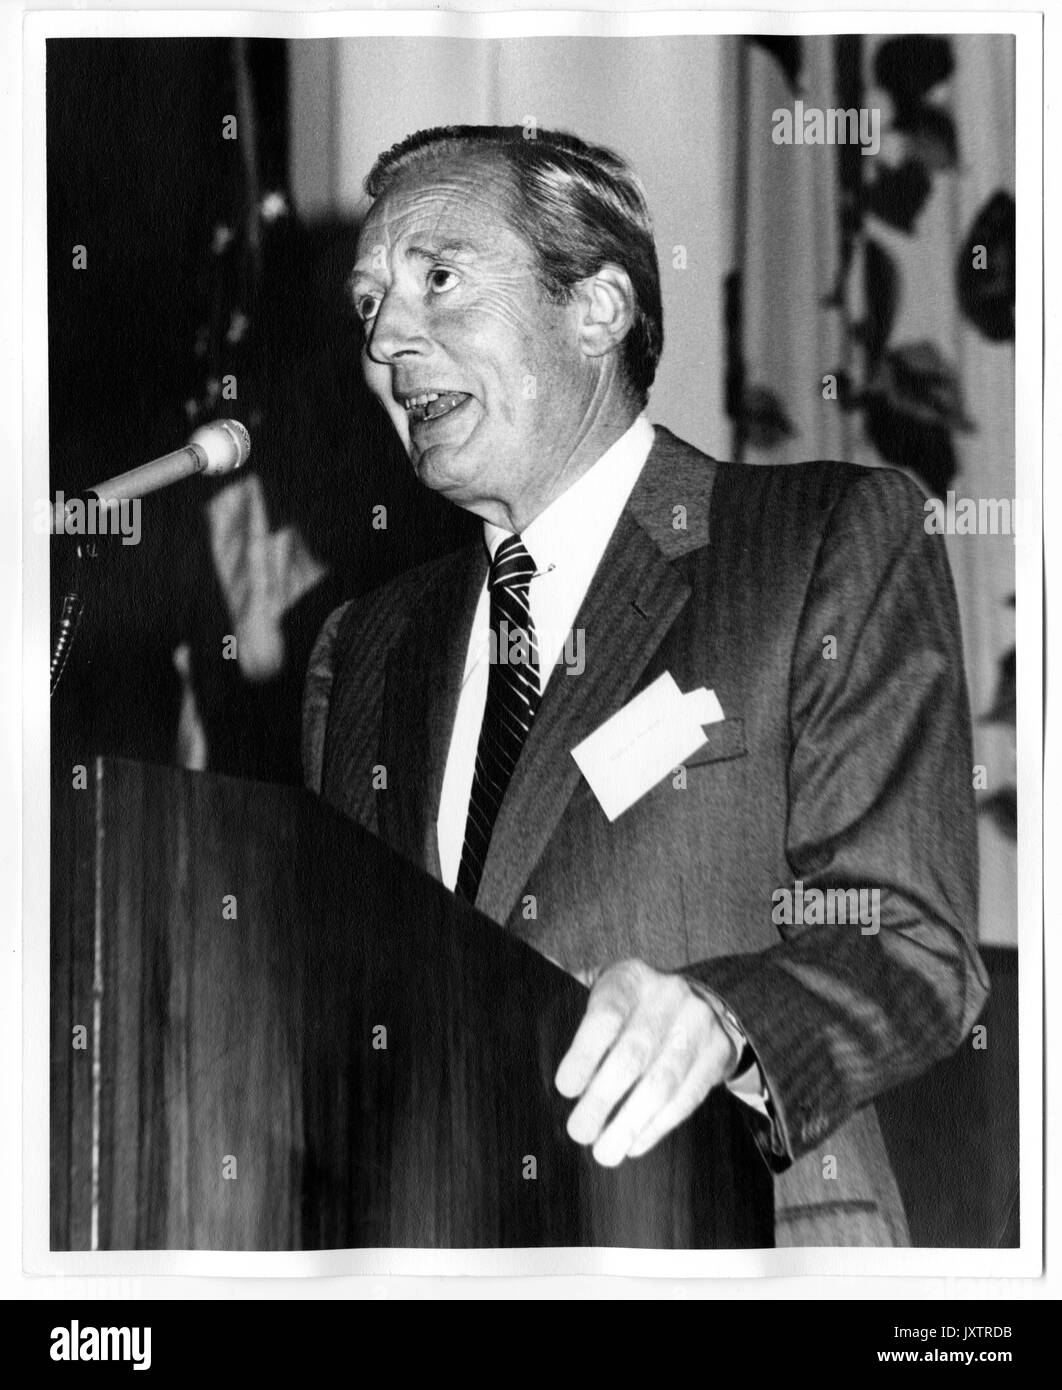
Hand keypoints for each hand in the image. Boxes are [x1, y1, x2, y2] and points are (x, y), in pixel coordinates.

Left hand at [554, 959, 738, 1166]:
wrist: (703, 1003)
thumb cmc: (632, 1007)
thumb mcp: (604, 992)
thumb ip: (569, 999)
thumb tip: (525, 996)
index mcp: (630, 978)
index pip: (607, 1013)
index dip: (585, 1053)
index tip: (565, 1088)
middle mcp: (668, 994)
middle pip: (634, 1053)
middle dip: (604, 1097)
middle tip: (579, 1131)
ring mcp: (698, 1022)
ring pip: (663, 1081)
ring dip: (631, 1122)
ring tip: (605, 1151)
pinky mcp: (719, 1052)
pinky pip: (687, 1096)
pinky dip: (657, 1125)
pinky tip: (634, 1143)